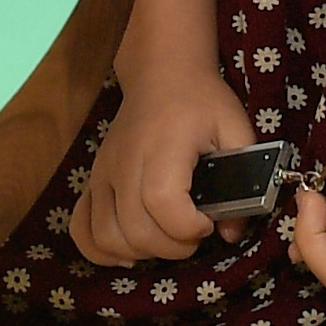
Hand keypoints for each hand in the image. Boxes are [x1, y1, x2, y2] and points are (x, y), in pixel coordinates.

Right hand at [74, 61, 255, 265]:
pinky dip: (101, 249)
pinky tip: (129, 249)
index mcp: (162, 147)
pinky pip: (82, 229)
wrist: (162, 74)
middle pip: (135, 230)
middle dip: (172, 247)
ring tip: (166, 238)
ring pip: (107, 237)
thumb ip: (244, 179)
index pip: (162, 203)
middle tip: (194, 234)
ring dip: (141, 252)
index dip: (189, 227)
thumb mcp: (236, 130)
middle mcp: (124, 163)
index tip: (208, 222)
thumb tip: (232, 232)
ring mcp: (102, 174)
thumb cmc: (202, 101)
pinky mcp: (92, 181)